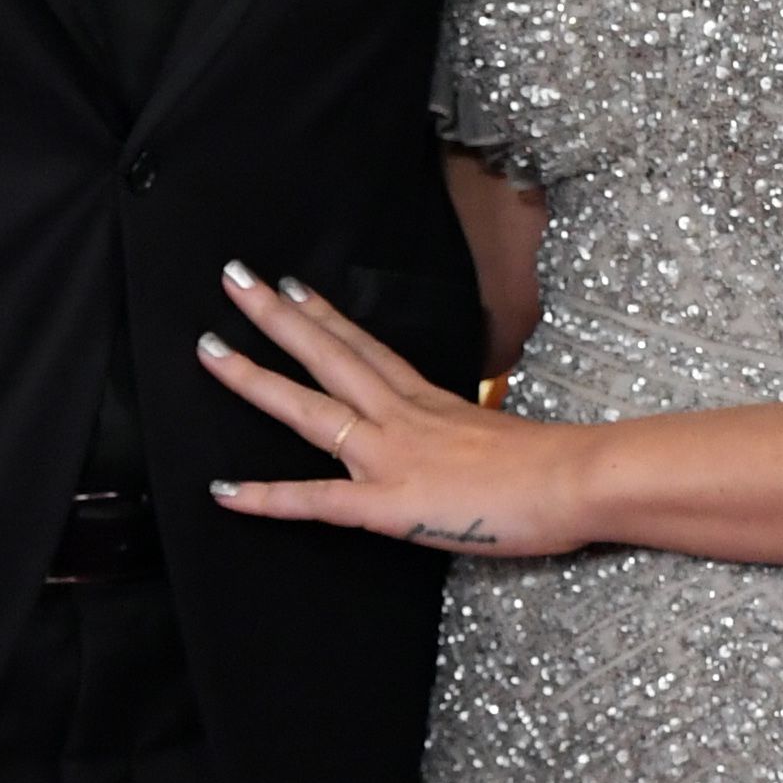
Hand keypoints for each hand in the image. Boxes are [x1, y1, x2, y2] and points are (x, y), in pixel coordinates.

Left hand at [201, 267, 589, 553]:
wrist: (574, 481)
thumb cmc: (556, 466)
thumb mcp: (504, 436)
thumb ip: (473, 435)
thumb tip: (470, 444)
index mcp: (431, 403)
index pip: (368, 350)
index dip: (327, 318)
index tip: (294, 288)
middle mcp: (401, 417)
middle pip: (328, 356)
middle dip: (276, 318)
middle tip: (233, 278)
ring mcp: (389, 456)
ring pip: (309, 409)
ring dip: (255, 378)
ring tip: (209, 349)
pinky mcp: (387, 504)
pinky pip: (314, 502)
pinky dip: (266, 498)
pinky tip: (224, 492)